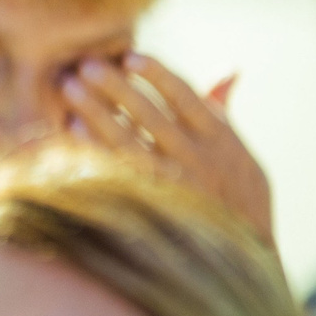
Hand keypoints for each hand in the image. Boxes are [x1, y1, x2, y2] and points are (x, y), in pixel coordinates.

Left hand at [63, 53, 274, 243]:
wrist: (242, 258)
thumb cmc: (241, 201)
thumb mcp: (246, 159)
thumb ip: (226, 116)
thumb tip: (229, 72)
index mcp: (222, 139)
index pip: (186, 95)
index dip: (157, 73)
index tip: (129, 56)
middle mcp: (198, 158)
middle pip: (149, 112)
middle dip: (115, 86)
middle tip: (85, 64)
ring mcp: (173, 183)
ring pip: (128, 138)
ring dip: (96, 110)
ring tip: (68, 87)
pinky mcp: (151, 205)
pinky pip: (115, 170)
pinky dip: (93, 147)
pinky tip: (71, 127)